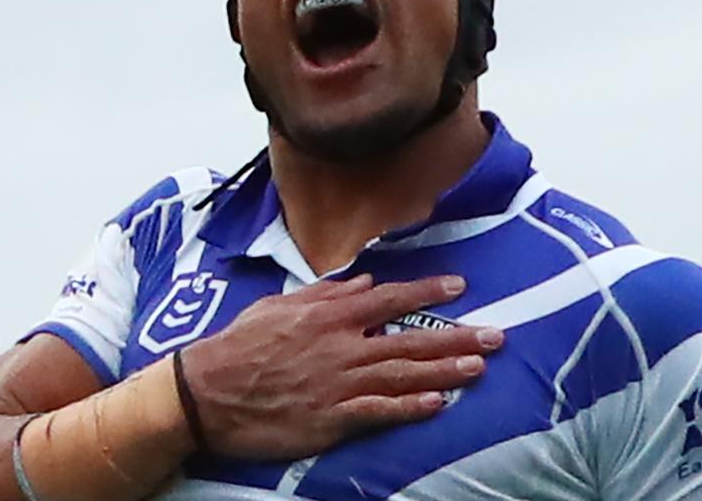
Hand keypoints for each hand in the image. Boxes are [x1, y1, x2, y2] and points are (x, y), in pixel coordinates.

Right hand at [178, 274, 502, 459]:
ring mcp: (338, 383)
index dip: (428, 291)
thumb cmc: (239, 345)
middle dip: (456, 337)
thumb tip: (363, 282)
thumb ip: (326, 294)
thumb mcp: (280, 306)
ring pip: (403, 374)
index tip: (460, 285)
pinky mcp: (331, 418)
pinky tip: (438, 405)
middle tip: (495, 336)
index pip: (390, 297)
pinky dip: (410, 408)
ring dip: (445, 371)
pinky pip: (379, 411)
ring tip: (479, 368)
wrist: (206, 393)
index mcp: (329, 315)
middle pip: (410, 339)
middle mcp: (341, 346)